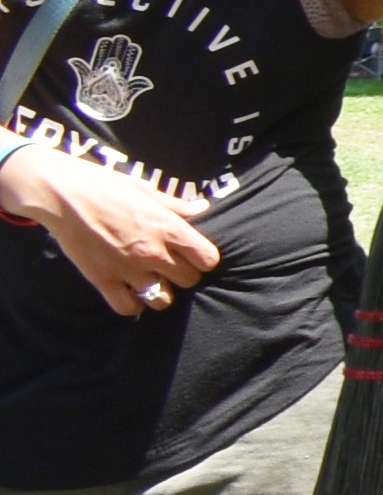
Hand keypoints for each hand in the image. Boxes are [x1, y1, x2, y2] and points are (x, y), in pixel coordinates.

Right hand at [10, 148, 219, 317]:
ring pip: (162, 299)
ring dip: (160, 292)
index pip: (208, 259)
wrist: (61, 195)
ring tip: (151, 281)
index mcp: (168, 228)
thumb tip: (201, 208)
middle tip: (170, 265)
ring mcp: (127, 269)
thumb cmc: (105, 186)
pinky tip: (129, 291)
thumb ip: (176, 205)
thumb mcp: (146, 190)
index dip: (204, 257)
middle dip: (183, 274)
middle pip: (189, 280)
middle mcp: (153, 252)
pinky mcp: (102, 280)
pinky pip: (127, 307)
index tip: (193, 253)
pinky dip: (131, 304)